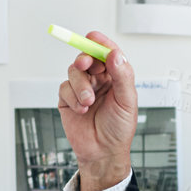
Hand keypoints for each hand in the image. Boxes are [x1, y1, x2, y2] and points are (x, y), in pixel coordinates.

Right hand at [56, 31, 136, 190]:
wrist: (103, 152)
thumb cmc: (119, 128)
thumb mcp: (126, 101)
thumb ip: (122, 75)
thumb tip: (115, 54)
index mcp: (115, 76)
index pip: (107, 53)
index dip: (100, 43)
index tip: (92, 37)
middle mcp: (98, 79)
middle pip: (87, 57)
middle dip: (84, 59)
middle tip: (85, 64)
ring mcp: (82, 88)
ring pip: (73, 72)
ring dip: (80, 86)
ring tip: (88, 102)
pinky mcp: (67, 99)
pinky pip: (64, 88)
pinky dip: (72, 98)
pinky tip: (82, 109)